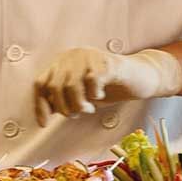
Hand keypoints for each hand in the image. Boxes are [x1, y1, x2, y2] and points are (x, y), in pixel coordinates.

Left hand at [32, 47, 181, 126]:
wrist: (141, 78)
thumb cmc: (108, 88)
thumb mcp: (81, 97)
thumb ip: (62, 101)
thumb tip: (43, 115)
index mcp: (62, 62)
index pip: (40, 84)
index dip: (40, 105)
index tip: (44, 124)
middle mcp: (72, 55)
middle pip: (53, 86)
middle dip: (64, 107)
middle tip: (78, 114)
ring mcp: (89, 56)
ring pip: (70, 85)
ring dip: (79, 104)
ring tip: (90, 108)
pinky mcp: (106, 61)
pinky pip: (91, 80)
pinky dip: (94, 94)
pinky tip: (100, 95)